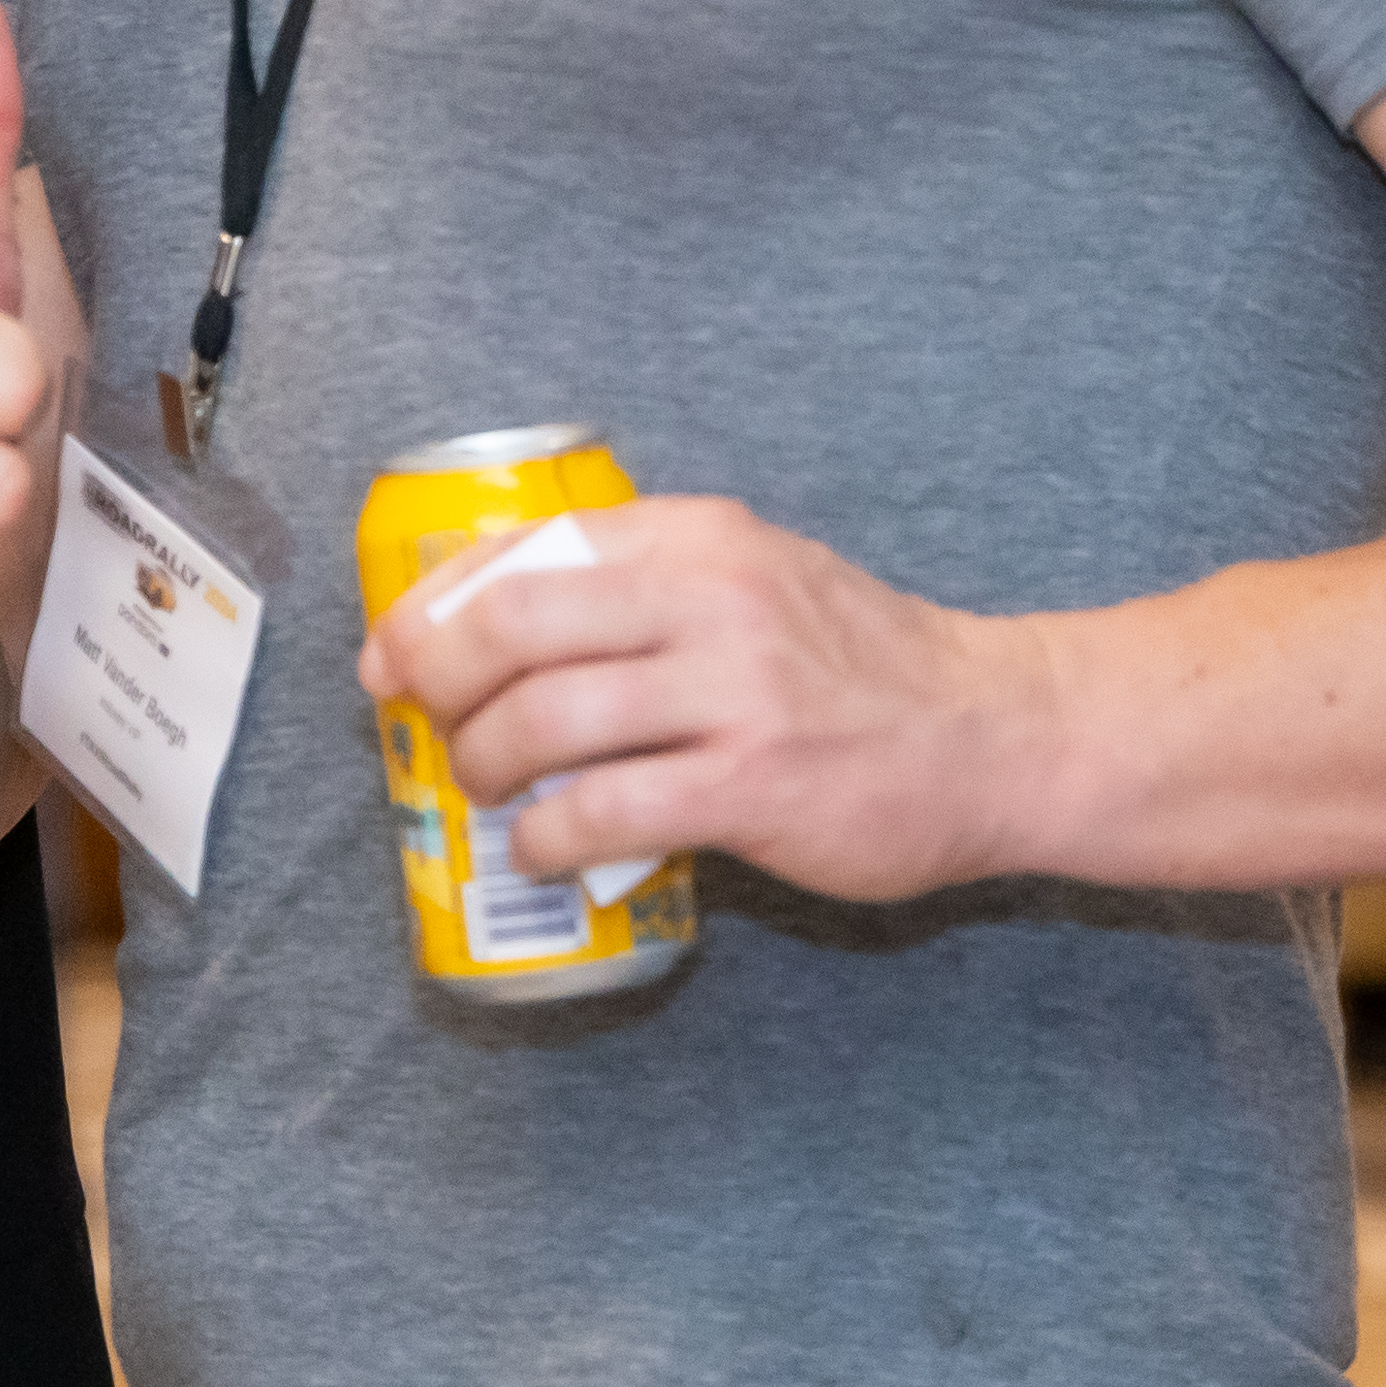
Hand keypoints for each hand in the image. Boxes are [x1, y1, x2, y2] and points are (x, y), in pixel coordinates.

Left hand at [367, 497, 1053, 905]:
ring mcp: (733, 692)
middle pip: (510, 625)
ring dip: (483, 766)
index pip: (527, 548)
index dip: (433, 603)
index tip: (393, 651)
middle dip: (436, 682)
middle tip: (426, 724)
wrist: (992, 735)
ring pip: (540, 722)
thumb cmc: (859, 667)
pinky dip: (543, 839)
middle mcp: (712, 597)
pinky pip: (598, 812)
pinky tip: (543, 849)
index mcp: (700, 537)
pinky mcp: (750, 787)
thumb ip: (646, 582)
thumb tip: (493, 610)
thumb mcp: (755, 577)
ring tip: (488, 789)